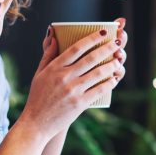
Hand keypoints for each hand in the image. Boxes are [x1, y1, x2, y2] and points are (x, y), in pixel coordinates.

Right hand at [18, 19, 127, 140]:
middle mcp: (64, 77)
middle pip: (91, 58)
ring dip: (111, 65)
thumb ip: (48, 55)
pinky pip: (99, 90)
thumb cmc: (37, 97)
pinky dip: (109, 83)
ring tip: (118, 60)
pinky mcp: (79, 103)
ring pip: (98, 73)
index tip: (102, 32)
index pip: (76, 48)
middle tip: (117, 42)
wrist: (36, 122)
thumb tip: (54, 36)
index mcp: (54, 68)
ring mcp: (73, 90)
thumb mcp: (39, 73)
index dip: (92, 38)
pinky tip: (114, 79)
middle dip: (107, 48)